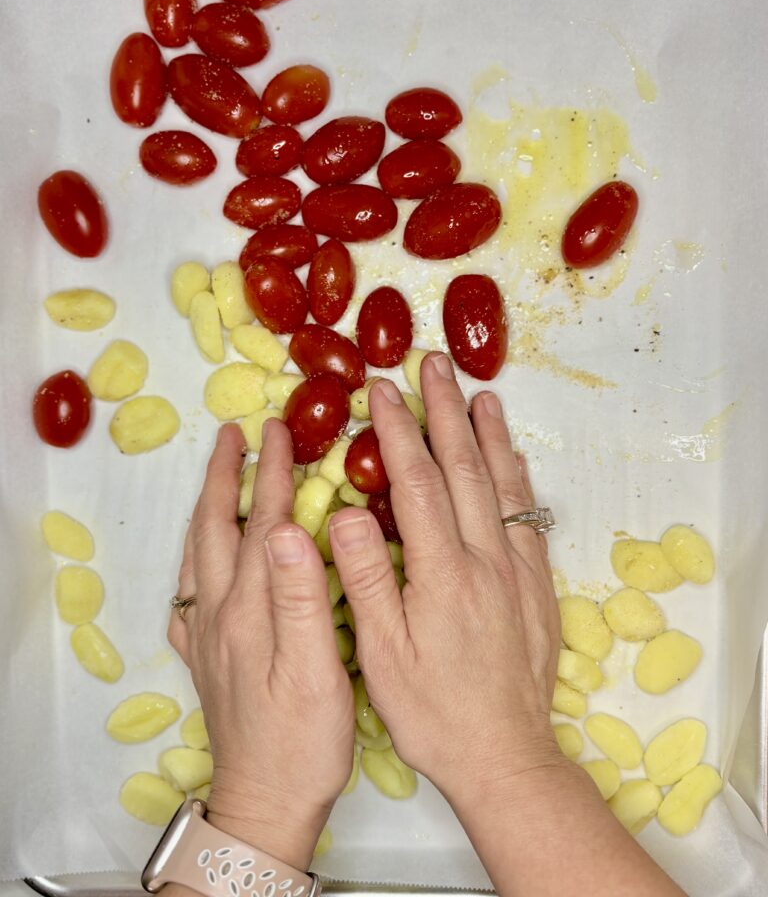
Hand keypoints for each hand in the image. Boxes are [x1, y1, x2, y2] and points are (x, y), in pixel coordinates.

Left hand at [168, 420, 353, 868]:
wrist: (264, 802)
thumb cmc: (303, 742)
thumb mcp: (316, 672)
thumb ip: (301, 597)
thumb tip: (289, 527)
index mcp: (251, 610)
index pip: (262, 523)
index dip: (272, 473)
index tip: (279, 430)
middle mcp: (220, 614)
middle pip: (218, 527)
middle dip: (228, 474)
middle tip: (238, 432)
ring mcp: (207, 635)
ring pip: (200, 552)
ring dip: (209, 504)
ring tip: (220, 472)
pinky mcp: (205, 655)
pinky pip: (192, 589)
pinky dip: (197, 555)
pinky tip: (203, 555)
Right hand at [329, 352, 563, 806]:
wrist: (506, 756)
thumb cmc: (433, 712)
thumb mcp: (382, 655)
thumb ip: (367, 579)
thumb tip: (345, 512)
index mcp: (442, 571)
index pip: (416, 481)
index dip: (397, 430)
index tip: (380, 390)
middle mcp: (485, 559)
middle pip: (463, 468)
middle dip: (445, 411)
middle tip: (433, 364)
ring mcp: (516, 569)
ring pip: (501, 484)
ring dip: (487, 433)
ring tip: (479, 392)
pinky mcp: (536, 586)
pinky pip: (527, 514)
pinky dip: (517, 476)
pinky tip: (512, 458)